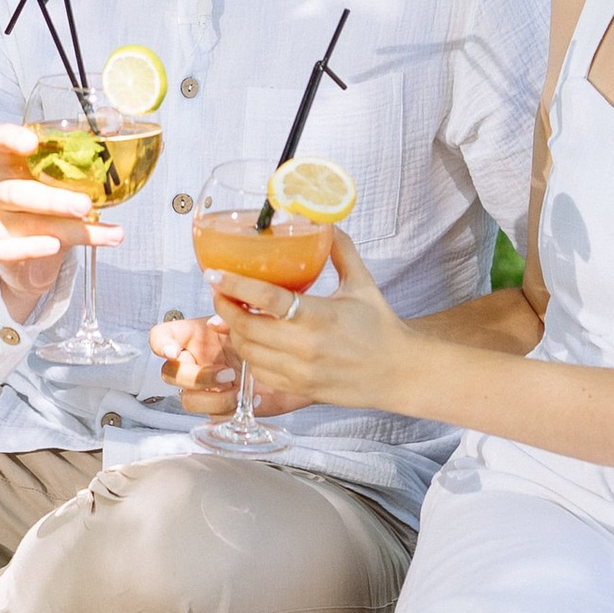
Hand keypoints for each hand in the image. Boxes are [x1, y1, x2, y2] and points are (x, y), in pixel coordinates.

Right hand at [0, 123, 119, 326]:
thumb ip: (97, 166)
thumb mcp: (70, 186)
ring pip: (29, 220)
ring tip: (101, 229)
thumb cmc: (52, 211)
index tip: (31, 141)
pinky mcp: (1, 249)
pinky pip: (18, 248)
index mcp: (13, 163)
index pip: (0, 141)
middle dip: (54, 197)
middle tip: (85, 204)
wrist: (33, 258)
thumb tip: (151, 141)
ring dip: (67, 224)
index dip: (11, 138)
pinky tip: (58, 246)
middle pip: (18, 189)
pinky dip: (38, 247)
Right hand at [149, 311, 292, 417]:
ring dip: (213, 399)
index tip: (174, 351)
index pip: (161, 337)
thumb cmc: (265, 335)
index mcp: (194, 336)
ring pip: (188, 401)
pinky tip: (255, 399)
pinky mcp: (221, 407)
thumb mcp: (248, 320)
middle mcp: (195, 361)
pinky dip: (233, 410)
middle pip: (170, 375)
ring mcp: (206, 387)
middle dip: (195, 378)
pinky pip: (214, 417)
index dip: (161, 344)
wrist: (290, 359)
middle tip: (226, 374)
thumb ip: (231, 319)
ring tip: (240, 391)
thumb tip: (214, 323)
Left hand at [223, 232, 422, 417]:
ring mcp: (300, 371)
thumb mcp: (362, 283)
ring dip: (233, 331)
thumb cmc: (380, 327)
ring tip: (232, 312)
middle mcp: (305, 346)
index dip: (234, 285)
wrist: (398, 372)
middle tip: (219, 289)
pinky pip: (259, 372)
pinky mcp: (298, 389)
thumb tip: (324, 223)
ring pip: (248, 351)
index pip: (266, 299)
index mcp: (318, 316)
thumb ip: (341, 251)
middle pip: (246, 326)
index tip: (214, 273)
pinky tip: (251, 339)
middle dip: (224, 306)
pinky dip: (249, 354)